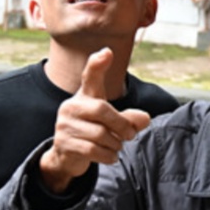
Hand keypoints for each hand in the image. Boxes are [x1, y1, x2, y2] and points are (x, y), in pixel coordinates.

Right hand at [39, 48, 150, 192]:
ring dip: (115, 144)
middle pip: (103, 110)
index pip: (90, 76)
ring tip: (116, 146)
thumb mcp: (112, 122)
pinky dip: (108, 155)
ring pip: (100, 134)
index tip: (107, 52)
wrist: (66, 156)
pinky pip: (93, 150)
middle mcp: (71, 107)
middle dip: (122, 125)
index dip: (97, 64)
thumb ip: (129, 119)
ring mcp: (64, 125)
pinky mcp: (63, 143)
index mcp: (84, 96)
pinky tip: (110, 156)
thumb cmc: (92, 132)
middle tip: (130, 135)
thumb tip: (145, 119)